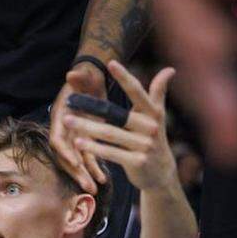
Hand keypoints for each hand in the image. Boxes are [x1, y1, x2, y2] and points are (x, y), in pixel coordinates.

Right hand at [50, 62, 109, 193]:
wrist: (92, 78)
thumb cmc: (87, 76)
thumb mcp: (84, 75)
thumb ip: (78, 77)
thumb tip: (72, 74)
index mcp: (60, 117)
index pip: (58, 139)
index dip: (65, 152)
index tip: (75, 163)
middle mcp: (65, 130)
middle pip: (66, 156)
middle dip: (76, 172)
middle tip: (86, 187)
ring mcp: (74, 136)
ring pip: (77, 161)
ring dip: (85, 175)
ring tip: (94, 189)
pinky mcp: (85, 139)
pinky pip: (88, 157)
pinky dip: (94, 168)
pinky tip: (102, 179)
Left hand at [68, 62, 176, 192]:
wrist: (162, 174)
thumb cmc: (154, 139)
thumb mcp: (158, 116)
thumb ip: (159, 93)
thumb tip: (170, 69)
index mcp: (153, 113)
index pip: (137, 92)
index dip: (125, 77)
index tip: (110, 63)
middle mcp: (150, 127)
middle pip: (116, 114)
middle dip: (92, 106)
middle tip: (70, 100)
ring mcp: (144, 145)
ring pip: (110, 134)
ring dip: (87, 127)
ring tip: (67, 120)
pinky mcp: (137, 162)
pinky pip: (111, 153)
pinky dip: (94, 148)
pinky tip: (78, 143)